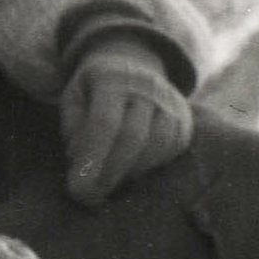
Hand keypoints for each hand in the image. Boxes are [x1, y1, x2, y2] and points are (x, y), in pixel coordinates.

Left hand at [58, 39, 193, 206]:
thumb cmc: (95, 87)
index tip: (77, 189)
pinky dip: (151, 166)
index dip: (92, 158)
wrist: (135, 60)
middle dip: (110, 173)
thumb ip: (73, 126)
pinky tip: (132, 173)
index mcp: (112, 78)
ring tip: (110, 185)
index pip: (104, 122)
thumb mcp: (74, 96)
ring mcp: (170, 101)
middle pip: (133, 136)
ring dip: (131, 172)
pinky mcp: (185, 118)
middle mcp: (146, 87)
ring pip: (157, 144)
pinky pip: (172, 148)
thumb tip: (79, 161)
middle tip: (91, 198)